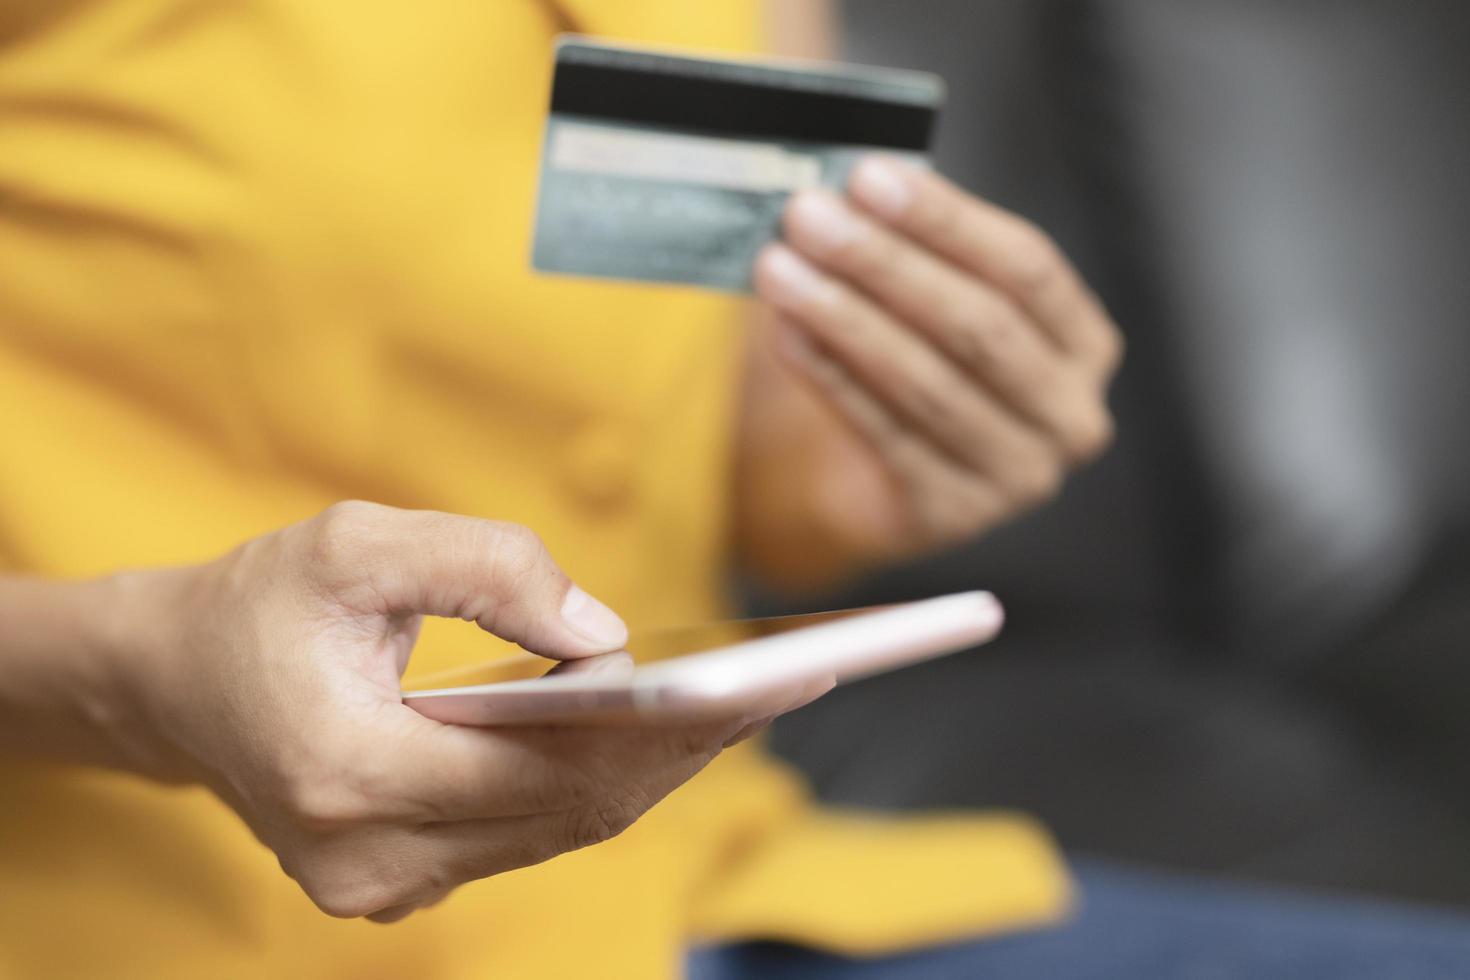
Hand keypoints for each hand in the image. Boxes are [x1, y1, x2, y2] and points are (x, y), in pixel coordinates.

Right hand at [105, 502, 782, 921]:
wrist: (171, 681)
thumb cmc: (258, 603)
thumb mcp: (358, 543)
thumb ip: (488, 570)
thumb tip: (610, 635)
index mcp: (349, 773)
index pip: (549, 767)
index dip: (668, 728)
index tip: (765, 685)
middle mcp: (369, 860)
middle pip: (574, 811)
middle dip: (688, 748)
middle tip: (788, 686)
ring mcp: (384, 887)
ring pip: (563, 830)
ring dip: (657, 767)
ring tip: (747, 703)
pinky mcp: (402, 881)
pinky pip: (532, 833)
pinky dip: (602, 782)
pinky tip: (663, 732)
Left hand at [752, 157, 1121, 561]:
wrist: (875, 482)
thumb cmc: (912, 362)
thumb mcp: (928, 299)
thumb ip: (909, 244)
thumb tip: (845, 187)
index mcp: (1084, 343)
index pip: (1027, 268)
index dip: (947, 220)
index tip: (870, 175)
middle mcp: (1071, 414)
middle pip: (979, 326)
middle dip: (886, 263)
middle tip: (810, 217)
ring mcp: (1018, 474)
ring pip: (927, 382)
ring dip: (846, 317)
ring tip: (779, 269)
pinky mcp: (953, 514)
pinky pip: (885, 434)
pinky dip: (830, 376)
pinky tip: (786, 332)